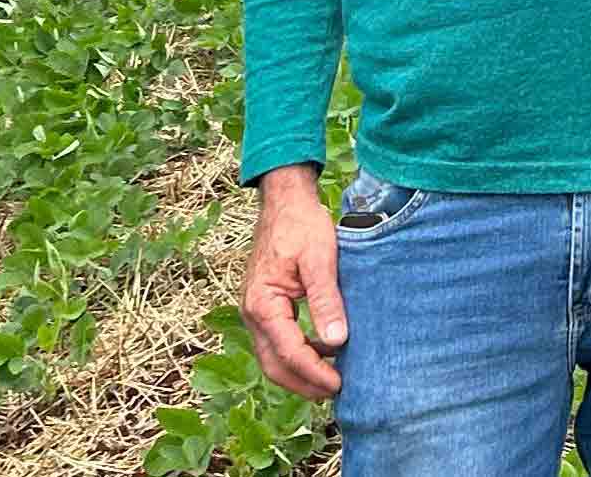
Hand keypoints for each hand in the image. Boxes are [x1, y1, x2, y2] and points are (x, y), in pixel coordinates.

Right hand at [242, 166, 347, 398]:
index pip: (288, 352)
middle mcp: (253, 312)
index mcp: (263, 304)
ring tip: (331, 377)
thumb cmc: (302, 224)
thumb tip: (337, 339)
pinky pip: (277, 340)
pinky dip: (297, 353)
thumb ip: (326, 299)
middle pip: (274, 364)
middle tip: (335, 391)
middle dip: (303, 383)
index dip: (314, 372)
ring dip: (299, 371)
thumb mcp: (321, 258)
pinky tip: (323, 349)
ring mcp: (255, 311)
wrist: (285, 200)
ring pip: (272, 356)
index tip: (338, 384)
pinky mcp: (264, 306)